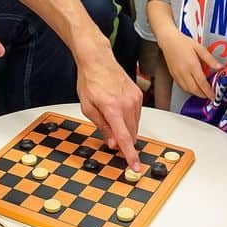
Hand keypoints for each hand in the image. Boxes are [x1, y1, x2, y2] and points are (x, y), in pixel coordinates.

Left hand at [75, 36, 142, 169]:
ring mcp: (135, 99)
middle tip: (113, 142)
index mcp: (113, 108)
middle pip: (131, 134)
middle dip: (124, 142)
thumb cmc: (90, 80)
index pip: (125, 138)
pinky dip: (129, 119)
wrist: (98, 60)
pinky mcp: (138, 95)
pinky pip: (136, 115)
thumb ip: (102, 127)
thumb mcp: (88, 107)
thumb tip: (112, 142)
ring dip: (126, 130)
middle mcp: (127, 103)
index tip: (135, 166)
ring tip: (111, 119)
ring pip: (135, 125)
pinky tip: (118, 112)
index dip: (130, 155)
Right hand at [162, 32, 218, 100]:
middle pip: (194, 89)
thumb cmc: (183, 42)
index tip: (213, 95)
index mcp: (192, 65)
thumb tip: (219, 67)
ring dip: (196, 93)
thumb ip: (210, 59)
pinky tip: (193, 87)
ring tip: (203, 93)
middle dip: (203, 95)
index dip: (208, 91)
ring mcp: (177, 74)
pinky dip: (188, 90)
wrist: (168, 40)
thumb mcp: (199, 48)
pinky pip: (181, 86)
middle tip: (209, 96)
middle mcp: (184, 71)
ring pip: (187, 89)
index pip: (202, 83)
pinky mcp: (173, 75)